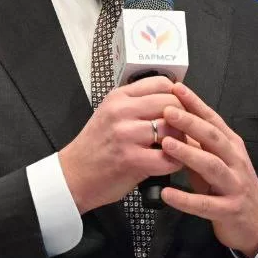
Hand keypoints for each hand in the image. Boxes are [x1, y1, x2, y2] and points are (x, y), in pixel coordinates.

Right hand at [60, 77, 183, 213]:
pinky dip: (175, 162)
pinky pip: (167, 157)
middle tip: (183, 131)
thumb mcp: (110, 113)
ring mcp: (126, 135)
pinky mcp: (131, 159)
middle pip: (171, 103)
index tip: (180, 108)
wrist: (74, 174)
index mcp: (119, 97)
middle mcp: (122, 111)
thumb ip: (136, 103)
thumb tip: (172, 100)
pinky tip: (170, 163)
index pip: (162, 84)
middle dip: (183, 118)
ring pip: (172, 128)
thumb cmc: (95, 146)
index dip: (177, 96)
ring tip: (177, 147)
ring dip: (181, 140)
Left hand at [159, 82, 257, 257]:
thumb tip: (172, 121)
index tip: (177, 88)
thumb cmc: (231, 185)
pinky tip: (168, 194)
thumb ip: (198, 143)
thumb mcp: (217, 160)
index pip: (213, 119)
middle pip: (213, 138)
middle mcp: (235, 161)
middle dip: (191, 123)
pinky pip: (205, 205)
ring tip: (167, 144)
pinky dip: (186, 199)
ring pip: (212, 166)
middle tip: (168, 111)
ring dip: (189, 154)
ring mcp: (234, 185)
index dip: (195, 103)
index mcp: (231, 145)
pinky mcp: (229, 210)